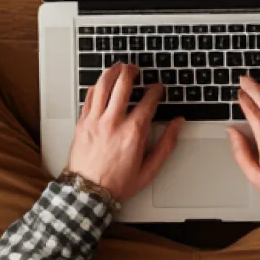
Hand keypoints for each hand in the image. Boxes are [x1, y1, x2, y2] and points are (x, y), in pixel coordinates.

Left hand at [65, 62, 182, 201]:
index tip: (158, 88)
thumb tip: (178, 124)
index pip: (148, 100)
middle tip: (136, 69)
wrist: (88, 192)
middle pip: (122, 84)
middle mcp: (113, 122)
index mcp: (133, 132)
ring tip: (118, 67)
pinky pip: (88, 96)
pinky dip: (96, 87)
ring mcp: (95, 120)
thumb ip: (167, 144)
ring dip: (112, 72)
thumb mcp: (150, 169)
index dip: (156, 90)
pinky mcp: (82, 123)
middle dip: (131, 71)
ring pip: (102, 85)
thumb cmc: (118, 183)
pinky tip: (101, 84)